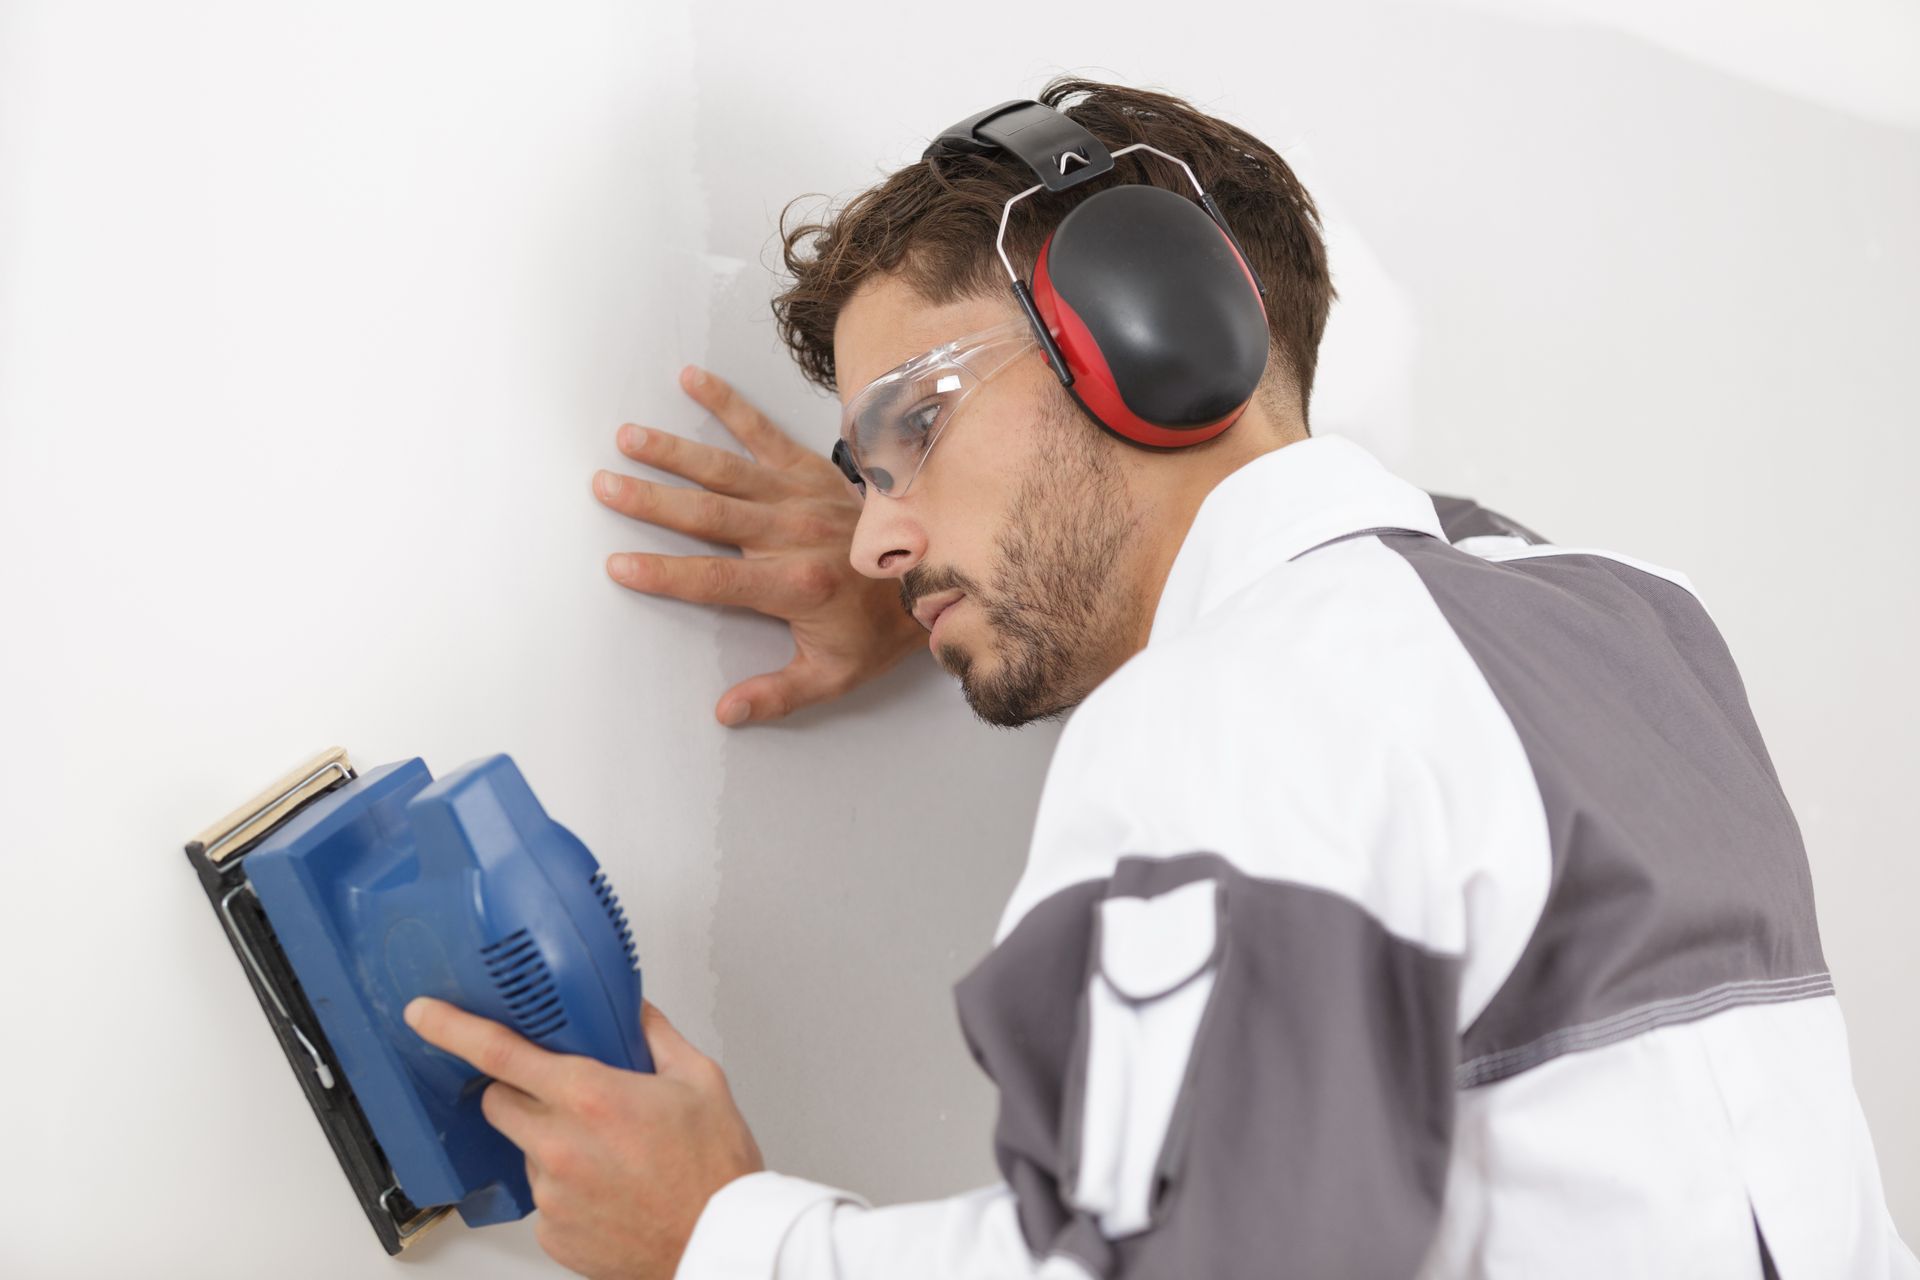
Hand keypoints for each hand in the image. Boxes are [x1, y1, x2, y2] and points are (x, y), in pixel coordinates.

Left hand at [404, 996, 762, 1279]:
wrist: (719, 1243)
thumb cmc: (715, 1169)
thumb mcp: (701, 1080)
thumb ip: (656, 1036)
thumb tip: (633, 1012)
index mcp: (590, 1097)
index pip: (500, 1053)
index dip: (453, 1028)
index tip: (425, 1014)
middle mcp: (560, 1145)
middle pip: (497, 1101)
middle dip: (518, 1090)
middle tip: (565, 1096)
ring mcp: (551, 1193)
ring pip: (526, 1150)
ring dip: (552, 1143)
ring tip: (611, 1155)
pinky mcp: (552, 1232)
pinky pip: (544, 1196)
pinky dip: (567, 1188)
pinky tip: (608, 1188)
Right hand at [595, 365, 924, 726]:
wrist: (932, 578)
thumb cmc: (878, 630)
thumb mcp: (833, 676)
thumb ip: (776, 694)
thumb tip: (725, 713)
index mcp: (794, 585)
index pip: (714, 580)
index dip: (665, 574)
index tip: (619, 563)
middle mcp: (793, 534)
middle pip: (709, 515)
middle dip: (652, 499)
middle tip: (604, 484)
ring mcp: (802, 496)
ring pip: (726, 470)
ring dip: (674, 452)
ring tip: (628, 437)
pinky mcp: (811, 470)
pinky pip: (764, 432)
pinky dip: (729, 404)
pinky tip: (693, 380)